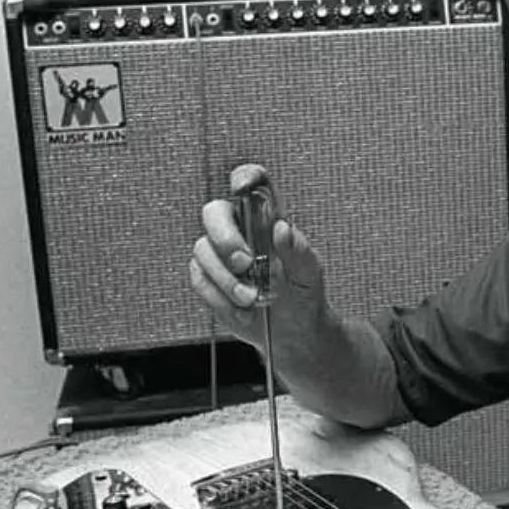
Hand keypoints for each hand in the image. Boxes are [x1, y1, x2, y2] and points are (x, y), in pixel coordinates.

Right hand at [189, 164, 329, 350]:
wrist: (293, 330)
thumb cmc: (304, 294)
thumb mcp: (309, 273)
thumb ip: (298, 250)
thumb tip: (281, 228)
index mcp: (267, 219)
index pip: (252, 185)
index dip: (244, 178)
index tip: (242, 187)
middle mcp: (240, 230)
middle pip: (214, 213)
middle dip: (225, 238)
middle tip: (245, 264)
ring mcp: (220, 254)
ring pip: (203, 250)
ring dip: (227, 279)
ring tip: (252, 299)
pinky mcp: (207, 278)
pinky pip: (199, 279)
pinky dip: (219, 298)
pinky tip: (241, 310)